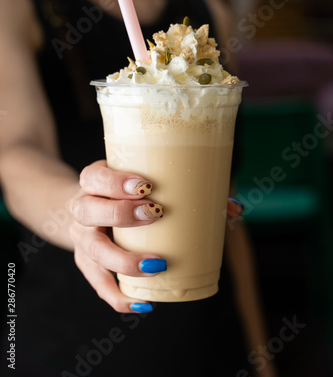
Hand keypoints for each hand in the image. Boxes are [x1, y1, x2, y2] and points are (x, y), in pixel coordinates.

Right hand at [69, 160, 244, 312]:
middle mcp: (81, 208)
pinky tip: (142, 302)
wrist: (88, 205)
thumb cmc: (124, 193)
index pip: (95, 177)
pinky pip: (98, 284)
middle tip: (155, 214)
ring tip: (156, 264)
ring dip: (123, 260)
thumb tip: (233, 208)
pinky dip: (119, 296)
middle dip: (121, 214)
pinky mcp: (86, 264)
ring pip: (93, 251)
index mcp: (93, 181)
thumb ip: (186, 190)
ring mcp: (82, 239)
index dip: (115, 182)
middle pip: (88, 210)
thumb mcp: (141, 181)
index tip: (145, 186)